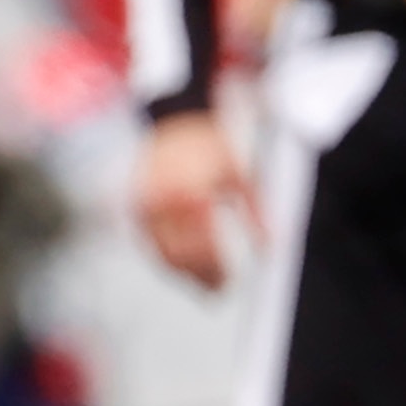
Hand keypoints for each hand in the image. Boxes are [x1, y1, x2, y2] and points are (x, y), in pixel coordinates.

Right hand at [132, 110, 258, 289]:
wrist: (173, 114)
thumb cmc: (210, 143)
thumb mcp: (239, 174)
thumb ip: (256, 212)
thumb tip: (272, 248)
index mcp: (190, 192)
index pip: (203, 245)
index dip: (215, 269)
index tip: (229, 282)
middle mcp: (162, 201)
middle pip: (180, 255)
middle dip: (200, 277)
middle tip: (219, 291)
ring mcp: (143, 204)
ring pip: (161, 253)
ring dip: (183, 274)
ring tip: (204, 285)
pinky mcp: (133, 205)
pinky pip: (149, 242)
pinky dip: (166, 259)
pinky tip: (184, 269)